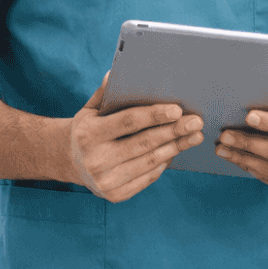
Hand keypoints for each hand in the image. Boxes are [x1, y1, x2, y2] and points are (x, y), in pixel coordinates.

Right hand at [67, 74, 204, 201]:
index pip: (128, 122)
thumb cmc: (88, 130)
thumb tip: (116, 73)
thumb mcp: (90, 110)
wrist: (71, 163)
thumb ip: (104, 93)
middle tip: (196, 122)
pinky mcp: (115, 195)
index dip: (154, 116)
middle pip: (144, 143)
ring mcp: (105, 180)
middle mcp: (96, 159)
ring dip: (176, 148)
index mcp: (89, 134)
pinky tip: (176, 150)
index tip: (178, 110)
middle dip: (173, 131)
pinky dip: (164, 163)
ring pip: (150, 161)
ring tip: (194, 136)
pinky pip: (148, 177)